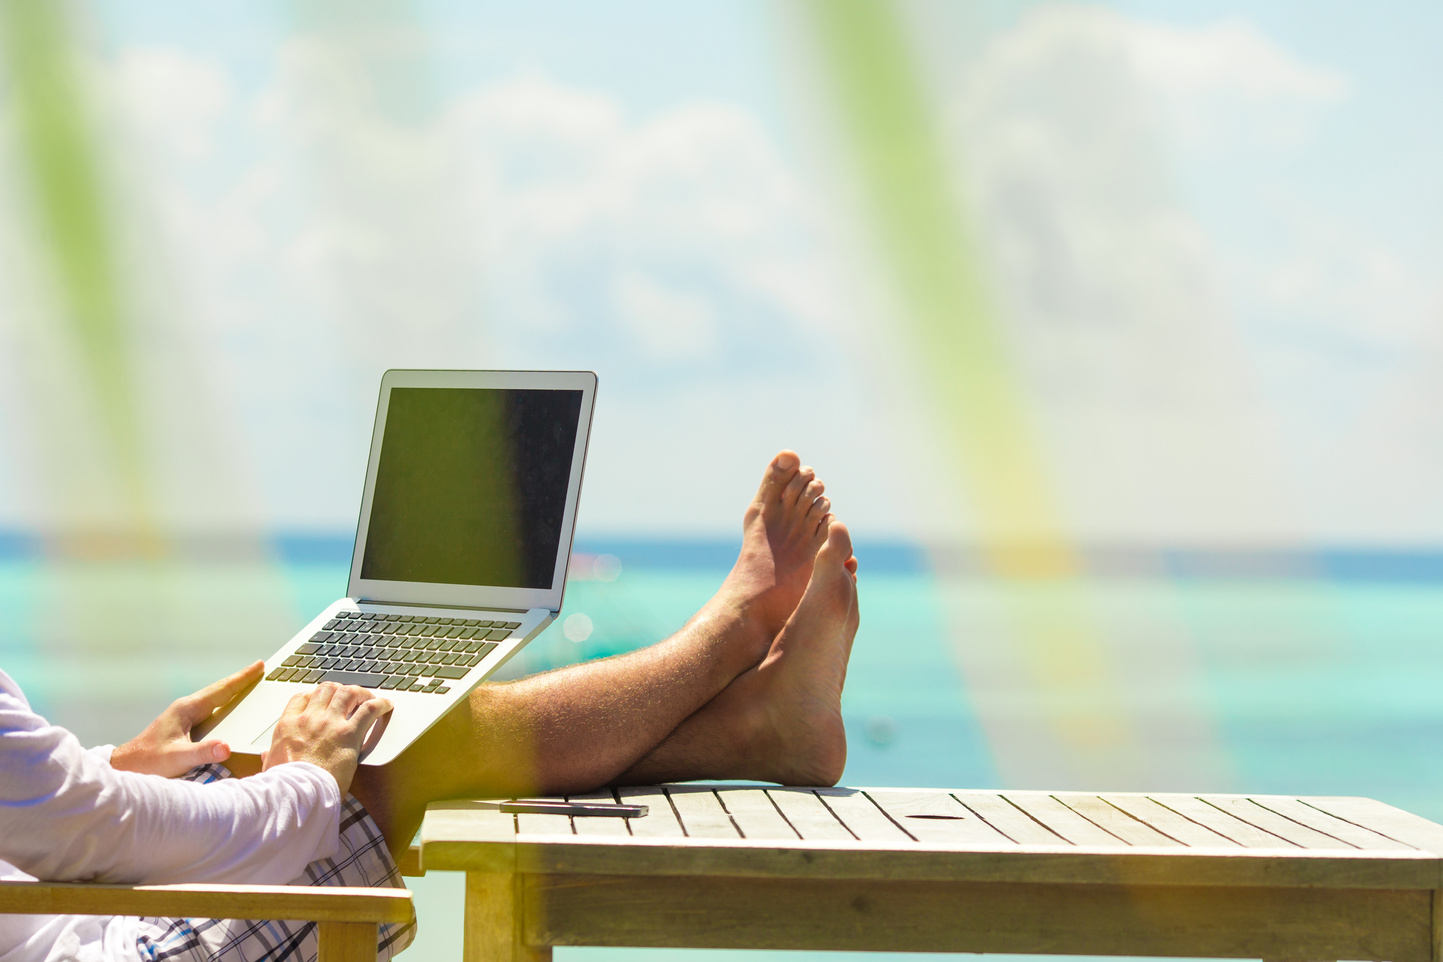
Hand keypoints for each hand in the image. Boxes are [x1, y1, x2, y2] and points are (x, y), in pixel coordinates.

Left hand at [111, 661, 264, 776]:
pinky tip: (227, 708)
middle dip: (240, 680)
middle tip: (259, 669)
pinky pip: (209, 709)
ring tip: (247, 685)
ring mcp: (183, 716)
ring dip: (232, 690)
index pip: (221, 689)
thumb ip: (202, 753)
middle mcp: (185, 708)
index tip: (259, 666)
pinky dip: (223, 703)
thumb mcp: (178, 758)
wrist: (126, 768)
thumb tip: (226, 747)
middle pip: (219, 690)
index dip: (242, 678)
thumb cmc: (148, 762)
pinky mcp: (182, 726)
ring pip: (214, 698)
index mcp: (186, 709)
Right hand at [261, 682, 391, 795]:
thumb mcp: (270, 767)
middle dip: (339, 689)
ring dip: (360, 693)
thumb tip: (266, 755)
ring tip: (368, 698)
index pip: (301, 698)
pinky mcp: (349, 733)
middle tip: (348, 697)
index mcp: (288, 726)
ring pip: (347, 692)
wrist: (296, 794)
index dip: (314, 695)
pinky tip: (386, 705)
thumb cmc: (284, 785)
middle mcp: (309, 719)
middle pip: (326, 689)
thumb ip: (270, 756)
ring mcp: (329, 723)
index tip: (322, 699)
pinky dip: (380, 704)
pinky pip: (369, 710)